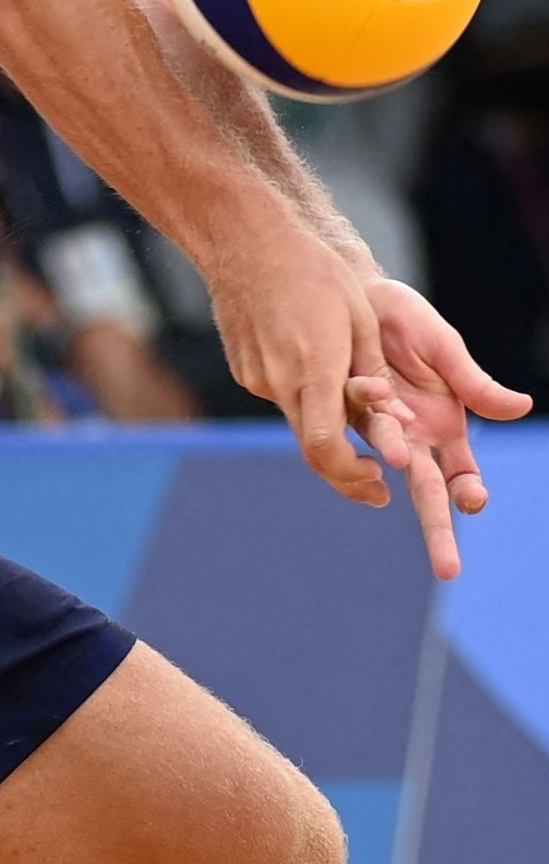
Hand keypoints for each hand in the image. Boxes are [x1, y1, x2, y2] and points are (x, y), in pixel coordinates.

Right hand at [206, 227, 405, 510]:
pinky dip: (303, 397)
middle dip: (346, 471)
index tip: (379, 484)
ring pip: (297, 419)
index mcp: (314, 370)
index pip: (325, 448)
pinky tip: (311, 363)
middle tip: (376, 483)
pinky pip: (280, 395)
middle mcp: (278, 381)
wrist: (245, 240)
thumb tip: (393, 422)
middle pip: (311, 448)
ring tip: (353, 406)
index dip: (352, 477)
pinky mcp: (243, 369)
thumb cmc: (312, 272)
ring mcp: (255, 377)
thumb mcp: (360, 320)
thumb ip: (373, 376)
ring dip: (326, 426)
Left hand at [366, 277, 532, 580]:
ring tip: (398, 451)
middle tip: (450, 571)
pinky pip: (353, 418)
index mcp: (444, 427)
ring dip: (393, 454)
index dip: (470, 492)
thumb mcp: (445, 349)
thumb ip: (475, 383)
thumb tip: (523, 408)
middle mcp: (410, 435)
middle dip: (440, 531)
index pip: (463, 476)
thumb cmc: (406, 322)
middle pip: (428, 493)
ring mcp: (373, 423)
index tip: (474, 500)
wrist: (356, 292)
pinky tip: (378, 394)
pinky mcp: (341, 404)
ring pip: (385, 459)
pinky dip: (368, 410)